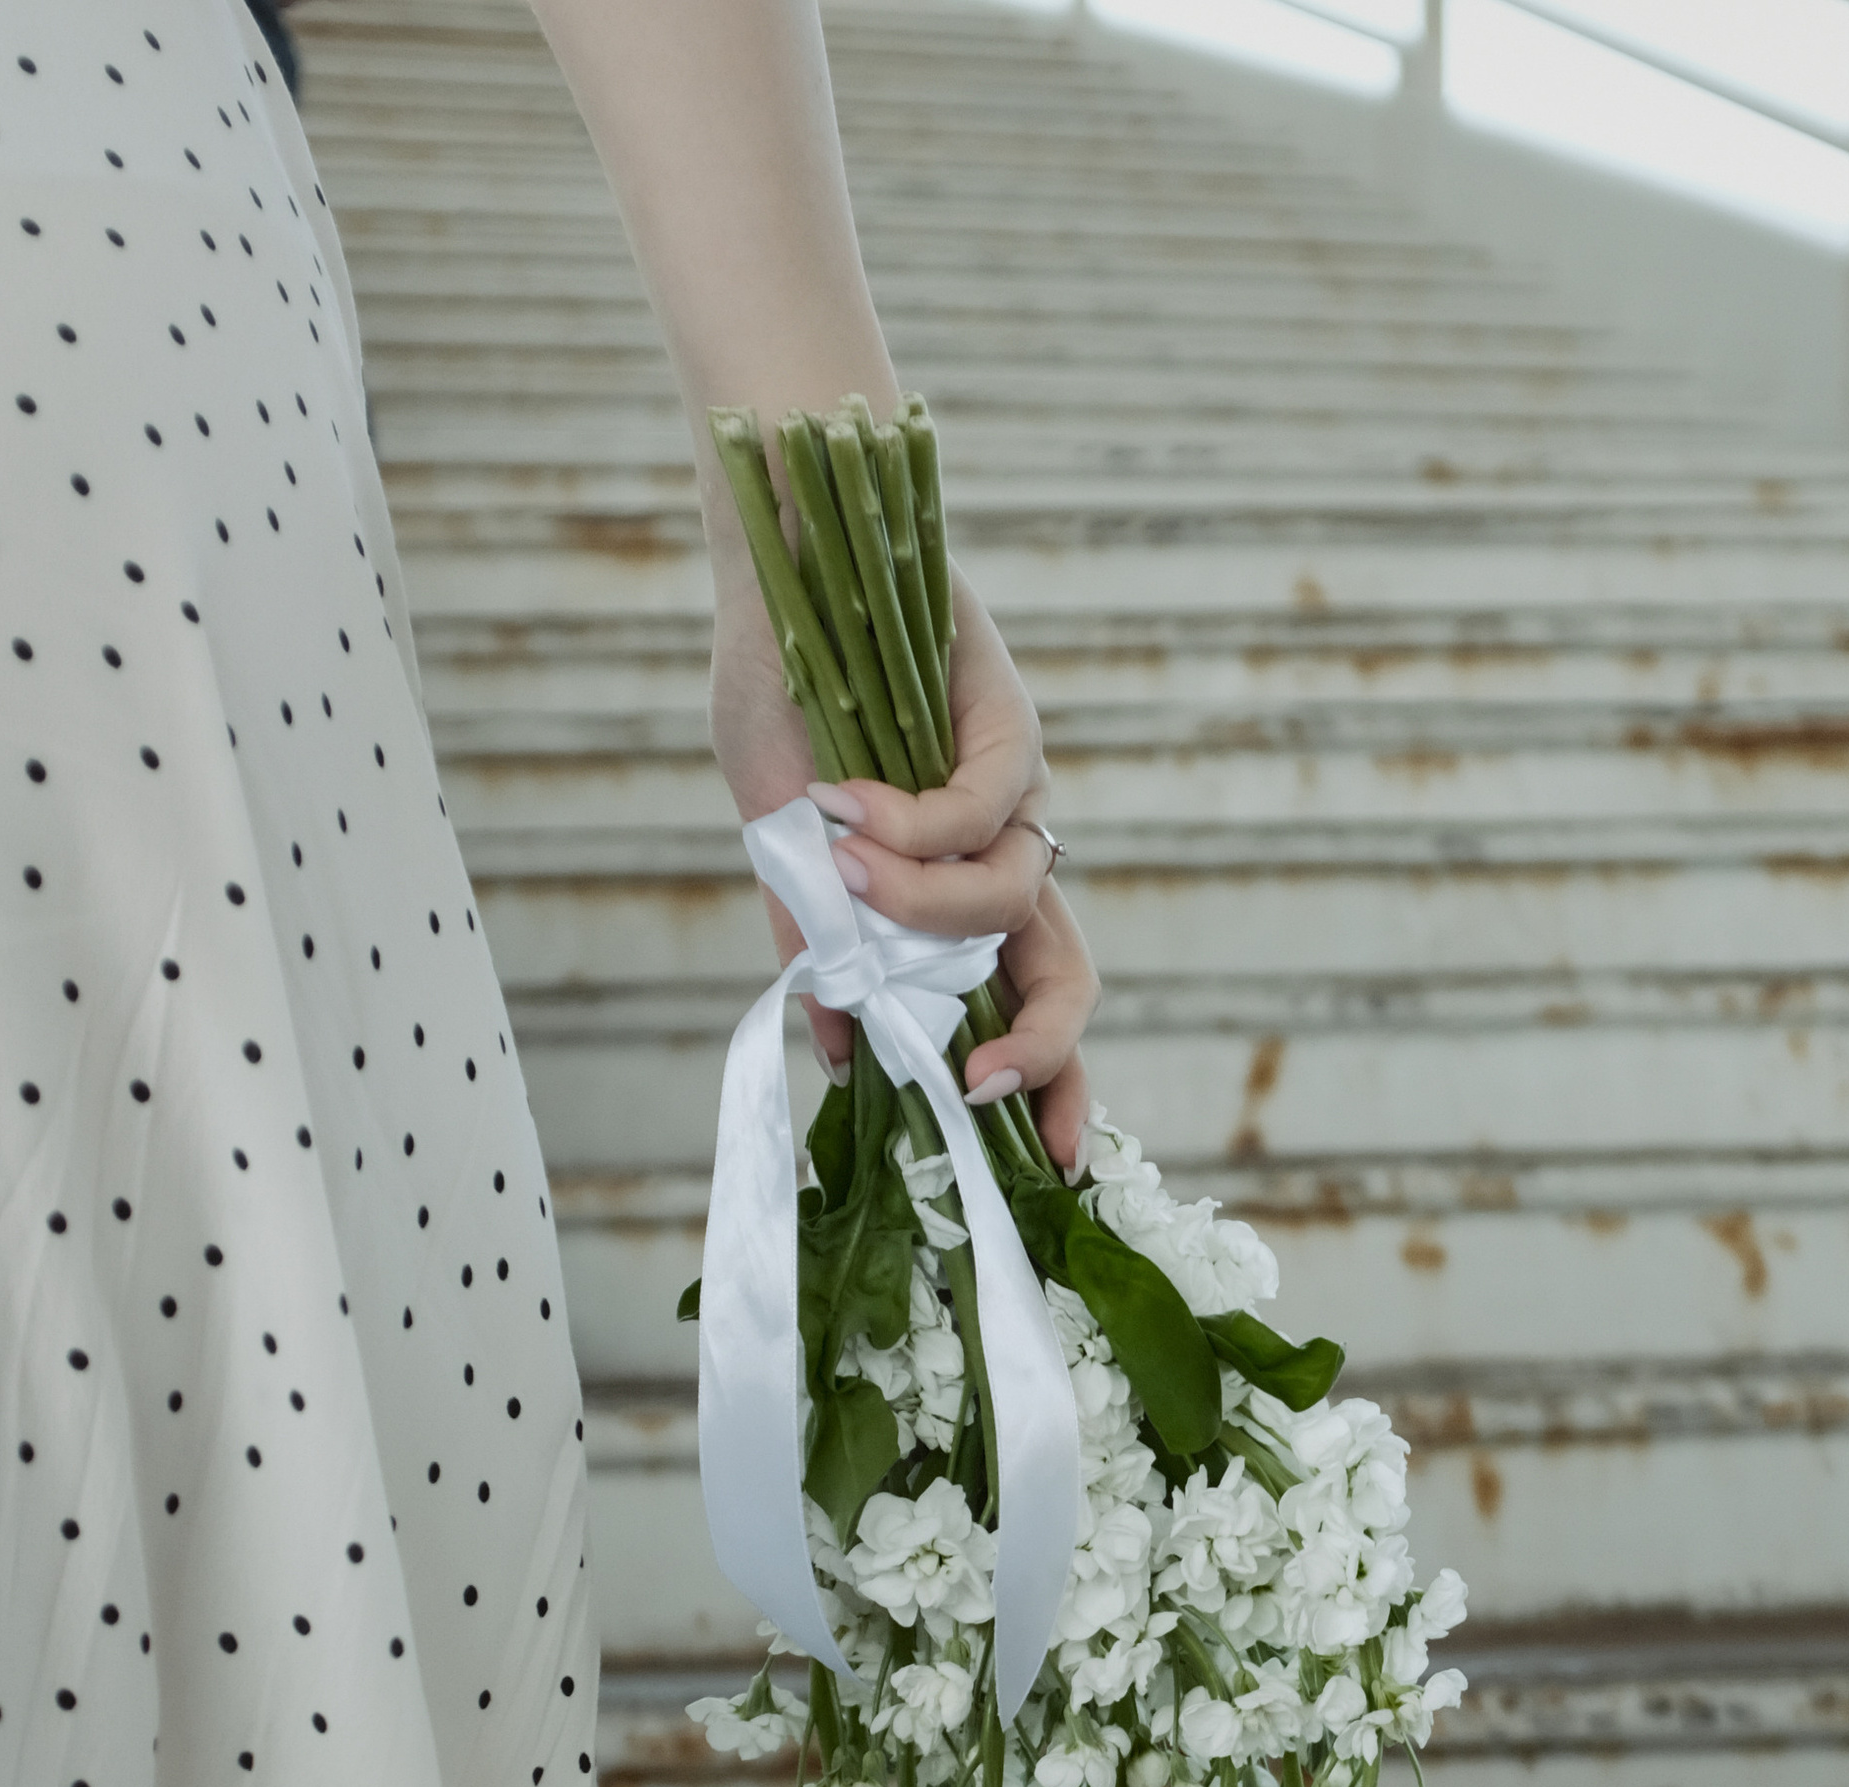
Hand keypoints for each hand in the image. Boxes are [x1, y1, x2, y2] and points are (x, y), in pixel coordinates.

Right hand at [708, 565, 1098, 1171]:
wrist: (780, 564)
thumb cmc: (778, 697)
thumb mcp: (780, 845)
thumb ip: (820, 947)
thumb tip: (842, 1058)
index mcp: (960, 896)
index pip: (1030, 1004)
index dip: (1053, 1082)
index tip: (1047, 1160)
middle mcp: (1004, 853)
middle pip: (1070, 973)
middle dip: (1046, 1044)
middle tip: (984, 1083)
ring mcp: (1014, 795)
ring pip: (1008, 898)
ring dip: (917, 904)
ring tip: (841, 861)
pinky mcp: (1012, 725)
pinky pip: (981, 812)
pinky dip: (911, 826)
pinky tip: (845, 802)